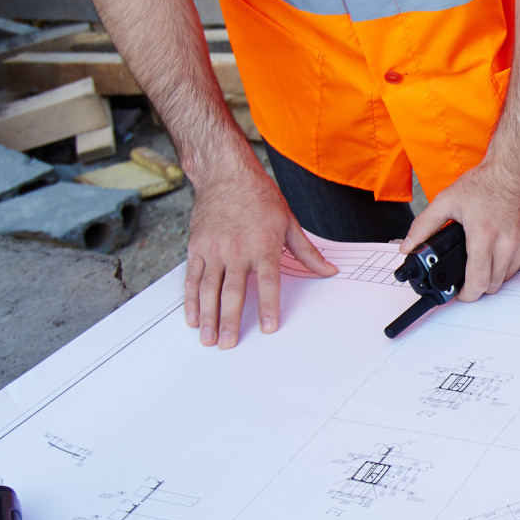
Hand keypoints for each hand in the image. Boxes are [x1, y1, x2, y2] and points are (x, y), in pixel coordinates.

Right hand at [184, 159, 334, 347]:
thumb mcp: (288, 222)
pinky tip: (192, 318)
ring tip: (207, 338)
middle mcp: (237, 250)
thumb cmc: (260, 198)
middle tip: (227, 343)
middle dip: (230, 320)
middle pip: (233, 291)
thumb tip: (329, 271)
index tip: (268, 326)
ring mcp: (214, 250)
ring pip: (209, 289)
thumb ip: (307, 252)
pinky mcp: (197, 248)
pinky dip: (191, 300)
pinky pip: (192, 278)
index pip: (268, 282)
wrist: (226, 175)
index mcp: (263, 245)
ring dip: (207, 316)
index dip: (268, 305)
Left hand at [402, 152, 519, 301]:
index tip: (462, 292)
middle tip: (472, 268)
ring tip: (489, 250)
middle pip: (493, 284)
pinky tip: (506, 241)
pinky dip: (513, 259)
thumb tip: (407, 246)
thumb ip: (424, 227)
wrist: (519, 166)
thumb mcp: (447, 200)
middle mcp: (509, 243)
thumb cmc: (487, 182)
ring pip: (509, 275)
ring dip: (497, 270)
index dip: (467, 294)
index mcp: (484, 236)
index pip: (477, 284)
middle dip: (479, 281)